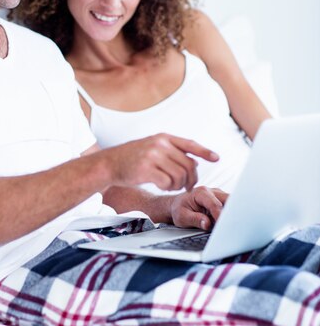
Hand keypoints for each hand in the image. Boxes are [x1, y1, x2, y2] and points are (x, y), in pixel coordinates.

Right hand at [102, 133, 218, 191]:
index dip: (205, 151)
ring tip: (170, 185)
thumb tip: (195, 162)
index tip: (216, 158)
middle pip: (188, 165)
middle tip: (186, 186)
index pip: (190, 144)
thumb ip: (172, 152)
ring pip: (179, 176)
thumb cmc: (132, 158)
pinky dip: (167, 187)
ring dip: (177, 185)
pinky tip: (161, 186)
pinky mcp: (146, 170)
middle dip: (190, 179)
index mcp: (163, 137)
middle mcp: (160, 144)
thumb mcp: (152, 147)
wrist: (109, 163)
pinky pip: (167, 183)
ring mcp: (153, 156)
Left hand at [169, 186, 227, 229]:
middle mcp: (212, 191)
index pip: (215, 204)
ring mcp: (218, 195)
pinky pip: (229, 207)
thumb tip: (207, 224)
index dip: (220, 216)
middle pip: (228, 200)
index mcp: (201, 193)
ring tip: (227, 226)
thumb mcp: (181, 216)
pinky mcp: (221, 201)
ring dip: (231, 214)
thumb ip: (195, 220)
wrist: (177, 204)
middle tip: (229, 226)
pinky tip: (226, 223)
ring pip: (231, 203)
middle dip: (231, 213)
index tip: (222, 227)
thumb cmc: (179, 209)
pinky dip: (230, 215)